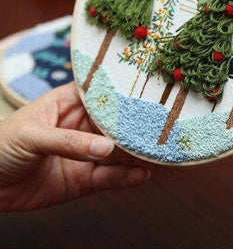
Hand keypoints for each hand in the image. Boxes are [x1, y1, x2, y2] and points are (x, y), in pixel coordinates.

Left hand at [0, 82, 149, 211]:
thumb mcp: (31, 136)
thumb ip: (68, 141)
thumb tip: (106, 146)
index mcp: (66, 105)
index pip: (99, 94)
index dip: (121, 92)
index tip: (147, 92)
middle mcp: (80, 127)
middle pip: (113, 123)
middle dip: (134, 125)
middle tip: (160, 126)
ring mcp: (83, 154)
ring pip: (116, 151)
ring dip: (135, 152)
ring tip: (157, 150)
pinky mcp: (83, 180)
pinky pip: (109, 178)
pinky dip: (126, 177)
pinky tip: (142, 174)